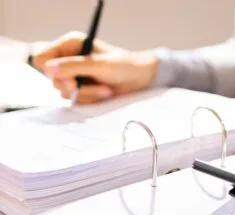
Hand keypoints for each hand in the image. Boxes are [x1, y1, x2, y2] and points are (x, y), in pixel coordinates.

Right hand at [33, 31, 158, 103]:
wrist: (141, 79)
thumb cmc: (124, 66)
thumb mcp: (99, 65)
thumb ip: (73, 67)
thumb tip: (48, 69)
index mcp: (70, 45)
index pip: (43, 58)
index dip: (52, 71)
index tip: (71, 80)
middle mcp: (69, 60)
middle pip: (53, 79)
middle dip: (74, 87)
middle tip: (93, 87)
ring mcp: (75, 76)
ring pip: (64, 92)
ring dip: (86, 94)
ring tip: (105, 89)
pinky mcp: (82, 90)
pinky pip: (75, 100)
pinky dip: (90, 99)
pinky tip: (104, 93)